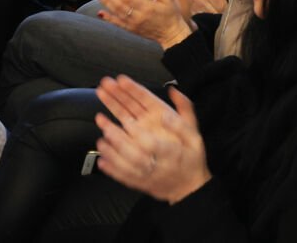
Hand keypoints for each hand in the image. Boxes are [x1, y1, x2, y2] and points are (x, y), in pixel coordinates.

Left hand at [94, 78, 211, 204]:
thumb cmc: (192, 161)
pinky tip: (102, 161)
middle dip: (119, 141)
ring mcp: (147, 177)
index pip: (152, 144)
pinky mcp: (140, 184)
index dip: (138, 133)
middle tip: (107, 127)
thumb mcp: (195, 138)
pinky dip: (110, 170)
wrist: (189, 188)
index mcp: (172, 154)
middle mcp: (157, 166)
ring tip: (101, 141)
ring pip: (126, 167)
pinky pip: (123, 178)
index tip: (129, 121)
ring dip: (111, 153)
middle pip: (134, 155)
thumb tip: (169, 106)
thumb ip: (183, 121)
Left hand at [95, 0, 193, 47]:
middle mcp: (138, 17)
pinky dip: (108, 18)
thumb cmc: (172, 14)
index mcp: (147, 7)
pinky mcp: (131, 29)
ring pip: (116, 12)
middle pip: (119, 3)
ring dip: (106, 2)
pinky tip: (100, 13)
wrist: (172, 34)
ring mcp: (133, 24)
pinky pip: (117, 23)